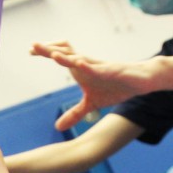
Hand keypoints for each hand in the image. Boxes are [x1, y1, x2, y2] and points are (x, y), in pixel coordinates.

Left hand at [31, 41, 155, 130]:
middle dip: (49, 49)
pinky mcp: (113, 71)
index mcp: (81, 69)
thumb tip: (57, 128)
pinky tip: (79, 63)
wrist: (142, 81)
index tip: (30, 51)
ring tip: (52, 55)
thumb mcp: (92, 104)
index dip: (46, 52)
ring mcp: (100, 67)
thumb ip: (75, 113)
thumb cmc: (116, 86)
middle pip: (66, 53)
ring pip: (81, 59)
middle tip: (33, 45)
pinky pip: (99, 68)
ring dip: (66, 57)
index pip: (61, 56)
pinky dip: (88, 67)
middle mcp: (88, 64)